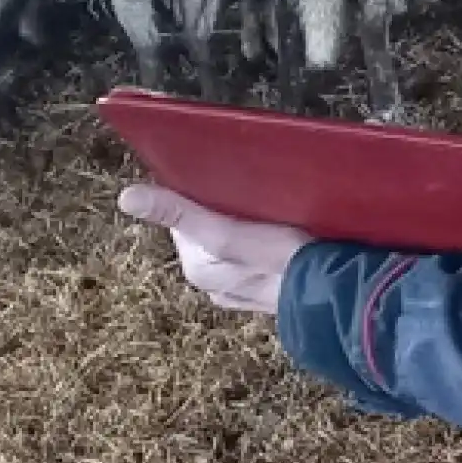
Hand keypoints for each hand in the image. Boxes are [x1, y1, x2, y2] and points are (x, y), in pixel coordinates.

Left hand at [118, 183, 313, 314]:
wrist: (335, 293)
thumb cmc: (280, 259)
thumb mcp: (226, 233)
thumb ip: (180, 213)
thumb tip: (125, 197)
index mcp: (198, 268)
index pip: (182, 216)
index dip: (195, 190)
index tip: (217, 169)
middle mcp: (214, 284)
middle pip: (207, 228)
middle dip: (221, 206)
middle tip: (247, 184)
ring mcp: (243, 290)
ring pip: (233, 241)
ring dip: (243, 221)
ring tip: (266, 201)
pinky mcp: (270, 289)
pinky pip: (256, 255)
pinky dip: (262, 239)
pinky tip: (282, 227)